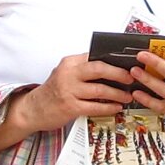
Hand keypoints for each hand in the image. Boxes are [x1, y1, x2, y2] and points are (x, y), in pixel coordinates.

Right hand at [13, 53, 142, 136]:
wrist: (33, 109)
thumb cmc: (53, 91)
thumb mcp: (65, 73)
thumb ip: (83, 68)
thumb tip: (111, 66)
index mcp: (69, 62)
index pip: (95, 55)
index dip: (114, 59)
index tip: (127, 63)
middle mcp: (68, 74)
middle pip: (99, 68)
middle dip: (119, 73)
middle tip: (131, 78)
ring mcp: (69, 90)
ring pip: (100, 89)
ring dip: (117, 93)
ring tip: (127, 96)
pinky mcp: (70, 107)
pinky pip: (95, 106)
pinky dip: (108, 107)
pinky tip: (116, 107)